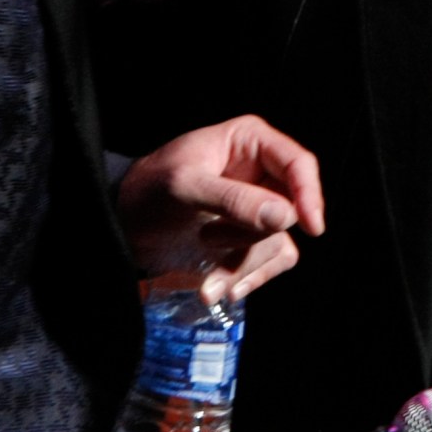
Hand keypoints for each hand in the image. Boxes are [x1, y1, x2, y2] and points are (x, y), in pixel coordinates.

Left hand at [119, 116, 325, 300]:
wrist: (121, 225)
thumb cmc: (147, 191)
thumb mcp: (185, 187)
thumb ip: (233, 200)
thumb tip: (285, 217)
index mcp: (250, 142)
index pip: (299, 165)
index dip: (309, 196)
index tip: (310, 227)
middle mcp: (261, 173)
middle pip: (291, 210)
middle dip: (252, 236)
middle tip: (210, 238)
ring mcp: (257, 207)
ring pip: (279, 241)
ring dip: (244, 264)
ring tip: (206, 271)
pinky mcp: (249, 238)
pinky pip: (271, 262)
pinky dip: (248, 278)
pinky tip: (220, 289)